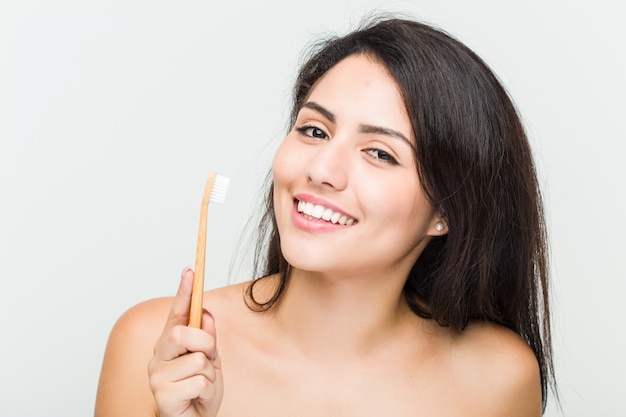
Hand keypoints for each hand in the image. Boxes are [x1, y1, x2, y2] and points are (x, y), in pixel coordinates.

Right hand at [148, 268, 222, 416]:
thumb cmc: (199, 389)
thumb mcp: (211, 360)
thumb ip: (207, 338)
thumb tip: (205, 313)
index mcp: (170, 343)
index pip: (176, 312)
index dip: (184, 291)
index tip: (191, 270)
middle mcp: (159, 355)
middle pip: (183, 333)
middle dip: (205, 344)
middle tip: (208, 359)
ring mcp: (157, 375)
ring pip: (197, 360)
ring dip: (210, 375)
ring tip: (202, 385)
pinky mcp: (162, 395)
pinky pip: (198, 382)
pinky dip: (207, 391)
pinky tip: (198, 398)